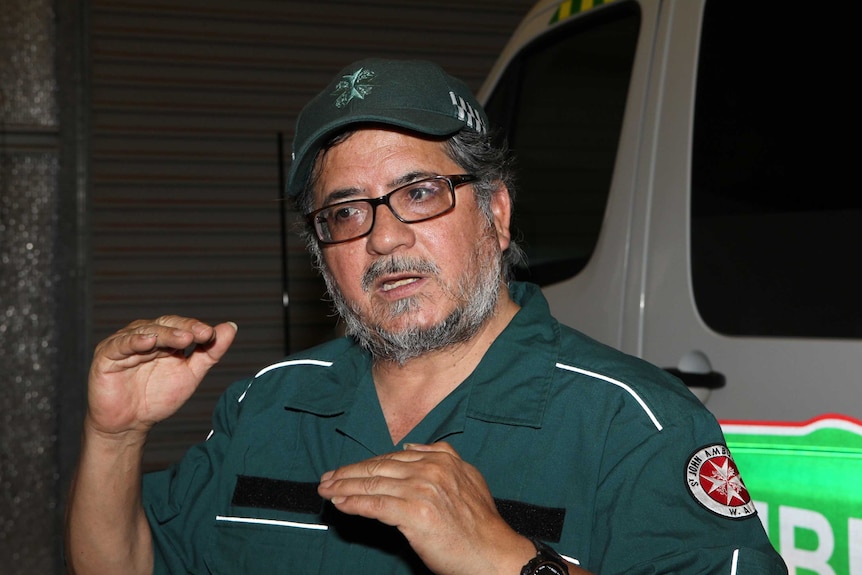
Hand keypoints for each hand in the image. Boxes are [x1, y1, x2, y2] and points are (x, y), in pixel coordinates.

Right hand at [86, 316, 236, 437]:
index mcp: (165, 339)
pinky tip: (148, 342)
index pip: (182, 326)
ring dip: (165, 334)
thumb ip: (209, 353)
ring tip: (183, 338)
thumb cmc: (157, 398)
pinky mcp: (106, 355)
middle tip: (201, 334)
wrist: (129, 425)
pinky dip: (134, 341)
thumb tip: (231, 327)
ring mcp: (125, 343)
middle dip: (184, 328)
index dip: (196, 328)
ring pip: (146, 331)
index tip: (212, 335)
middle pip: (166, 325)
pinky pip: (120, 345)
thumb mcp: (190, 375)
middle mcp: (145, 336)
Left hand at [318, 442, 535, 574]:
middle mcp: (430, 469)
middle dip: (348, 473)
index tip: (346, 470)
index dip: (365, 464)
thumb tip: (412, 448)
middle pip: (378, 467)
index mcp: (441, 458)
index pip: (392, 458)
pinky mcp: (414, 512)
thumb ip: (443, 457)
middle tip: (327, 479)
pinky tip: (340, 503)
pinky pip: (376, 505)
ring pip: (373, 485)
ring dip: (344, 488)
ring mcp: (422, 489)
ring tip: (327, 491)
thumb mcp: (469, 477)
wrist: (494, 553)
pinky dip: (354, 503)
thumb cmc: (480, 524)